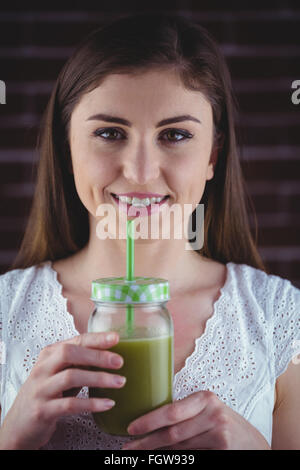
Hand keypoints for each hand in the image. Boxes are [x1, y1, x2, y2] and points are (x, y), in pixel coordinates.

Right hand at [0, 332, 125, 449]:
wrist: (20, 423)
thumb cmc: (46, 393)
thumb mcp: (59, 372)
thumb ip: (78, 362)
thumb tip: (110, 353)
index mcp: (49, 354)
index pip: (75, 340)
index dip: (96, 339)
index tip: (116, 338)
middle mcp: (43, 368)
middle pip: (70, 353)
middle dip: (97, 356)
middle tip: (119, 361)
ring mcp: (41, 389)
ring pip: (71, 377)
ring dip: (98, 379)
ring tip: (119, 382)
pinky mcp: (43, 410)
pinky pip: (70, 404)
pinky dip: (91, 403)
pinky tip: (107, 403)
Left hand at [122, 390, 270, 449]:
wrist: (254, 444)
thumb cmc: (225, 425)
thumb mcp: (208, 411)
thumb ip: (186, 413)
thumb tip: (150, 421)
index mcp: (205, 399)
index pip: (172, 411)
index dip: (149, 421)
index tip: (131, 428)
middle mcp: (213, 415)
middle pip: (173, 434)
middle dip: (147, 443)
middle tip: (128, 447)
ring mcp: (219, 436)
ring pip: (179, 449)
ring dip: (158, 453)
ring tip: (141, 453)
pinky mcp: (222, 452)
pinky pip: (191, 457)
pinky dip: (176, 458)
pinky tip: (164, 458)